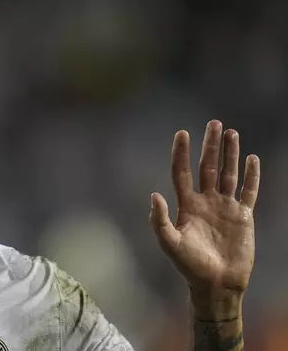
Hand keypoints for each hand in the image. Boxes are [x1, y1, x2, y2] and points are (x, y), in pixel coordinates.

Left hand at [149, 120, 259, 294]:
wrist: (216, 283)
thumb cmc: (189, 266)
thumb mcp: (170, 243)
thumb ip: (160, 220)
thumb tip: (153, 195)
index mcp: (186, 205)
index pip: (182, 173)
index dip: (181, 153)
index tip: (182, 133)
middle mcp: (205, 201)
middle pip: (207, 167)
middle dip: (210, 146)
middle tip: (214, 123)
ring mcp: (224, 207)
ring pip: (228, 174)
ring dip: (230, 154)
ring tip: (232, 133)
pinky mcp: (243, 216)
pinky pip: (248, 191)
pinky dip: (251, 176)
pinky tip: (252, 159)